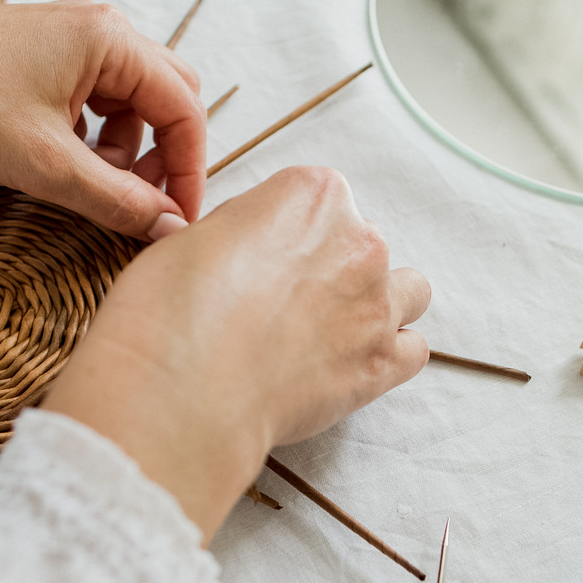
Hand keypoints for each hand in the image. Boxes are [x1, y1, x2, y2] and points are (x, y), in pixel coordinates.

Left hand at [0, 0, 204, 238]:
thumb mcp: (45, 166)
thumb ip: (118, 199)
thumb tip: (171, 229)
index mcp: (110, 38)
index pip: (185, 108)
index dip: (190, 170)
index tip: (177, 222)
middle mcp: (97, 27)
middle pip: (167, 97)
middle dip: (162, 157)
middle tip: (141, 206)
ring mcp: (68, 37)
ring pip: (130, 102)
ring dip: (125, 151)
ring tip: (90, 188)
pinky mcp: (41, 54)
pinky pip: (94, 98)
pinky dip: (92, 137)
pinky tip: (61, 165)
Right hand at [43, 166, 430, 540]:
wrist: (182, 388)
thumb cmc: (170, 309)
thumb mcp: (191, 236)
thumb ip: (241, 231)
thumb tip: (245, 250)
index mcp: (312, 194)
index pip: (317, 197)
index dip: (284, 230)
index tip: (259, 257)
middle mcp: (358, 239)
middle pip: (361, 243)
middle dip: (330, 268)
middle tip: (281, 305)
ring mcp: (377, 303)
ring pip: (408, 291)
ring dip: (377, 305)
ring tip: (329, 332)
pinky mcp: (381, 363)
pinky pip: (412, 350)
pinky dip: (389, 357)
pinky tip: (348, 366)